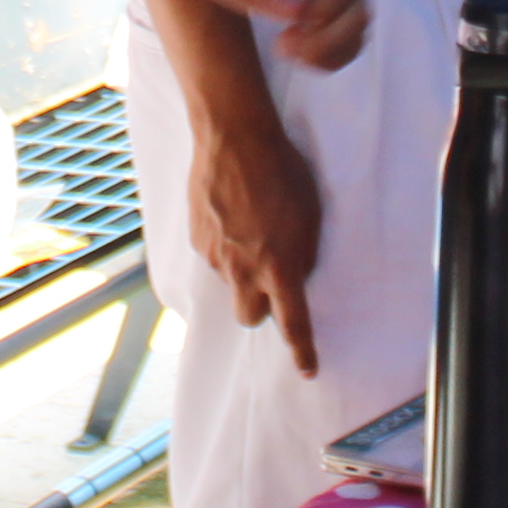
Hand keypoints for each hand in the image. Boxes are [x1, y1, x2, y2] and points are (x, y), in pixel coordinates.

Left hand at [177, 0, 371, 72]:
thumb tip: (299, 10)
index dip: (324, 11)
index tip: (287, 25)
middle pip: (359, 5)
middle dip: (325, 37)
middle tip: (282, 46)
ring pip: (359, 26)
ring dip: (328, 49)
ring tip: (286, 49)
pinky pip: (350, 36)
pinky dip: (330, 54)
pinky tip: (299, 54)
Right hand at [188, 99, 329, 376]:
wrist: (235, 138)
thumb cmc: (283, 171)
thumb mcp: (311, 214)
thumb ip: (303, 254)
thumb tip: (295, 276)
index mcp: (279, 265)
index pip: (292, 321)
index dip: (301, 349)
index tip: (307, 369)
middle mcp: (243, 269)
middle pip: (248, 315)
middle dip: (259, 309)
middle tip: (269, 284)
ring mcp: (215, 255)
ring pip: (231, 280)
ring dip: (242, 267)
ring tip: (251, 225)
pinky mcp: (197, 238)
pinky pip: (214, 254)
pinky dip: (224, 244)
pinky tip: (231, 213)